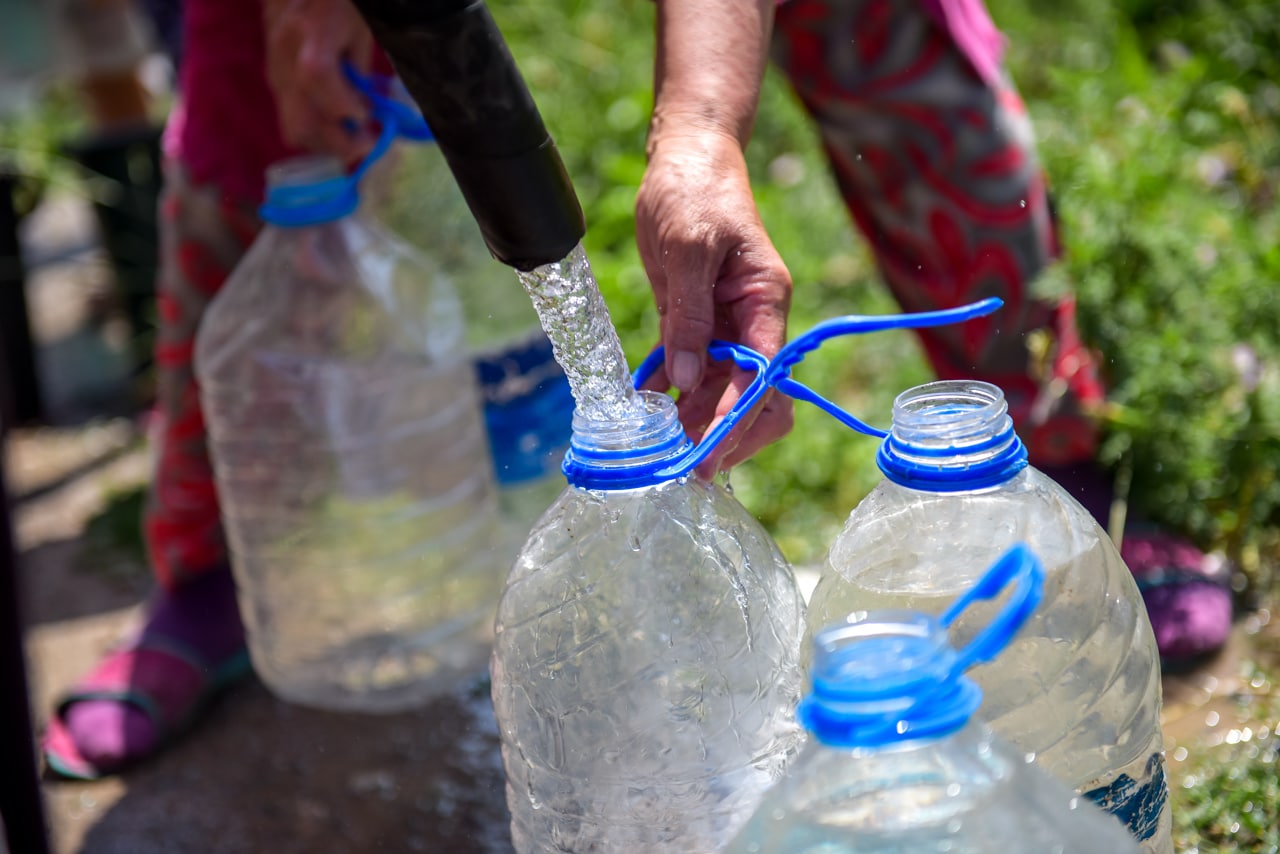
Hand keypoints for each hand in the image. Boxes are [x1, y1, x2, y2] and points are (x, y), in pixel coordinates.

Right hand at [263, 0, 375, 161]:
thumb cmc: (338, 4)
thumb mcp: (360, 29)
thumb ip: (359, 72)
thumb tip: (362, 116)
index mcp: (312, 31)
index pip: (316, 76)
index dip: (342, 104)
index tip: (366, 115)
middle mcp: (285, 53)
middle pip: (299, 119)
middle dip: (336, 142)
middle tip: (366, 143)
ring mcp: (273, 67)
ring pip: (292, 126)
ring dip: (326, 141)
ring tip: (352, 137)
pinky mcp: (270, 75)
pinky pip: (289, 115)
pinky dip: (315, 128)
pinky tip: (335, 123)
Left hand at [636, 125, 793, 475]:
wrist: (685, 161)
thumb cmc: (694, 193)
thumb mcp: (688, 249)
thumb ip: (688, 315)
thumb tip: (688, 378)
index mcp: (765, 303)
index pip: (763, 376)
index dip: (737, 418)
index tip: (708, 453)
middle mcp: (753, 323)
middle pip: (756, 398)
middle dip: (725, 434)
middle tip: (686, 466)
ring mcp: (726, 327)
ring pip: (724, 393)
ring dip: (697, 423)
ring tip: (663, 450)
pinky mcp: (698, 324)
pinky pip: (694, 373)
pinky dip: (675, 397)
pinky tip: (648, 413)